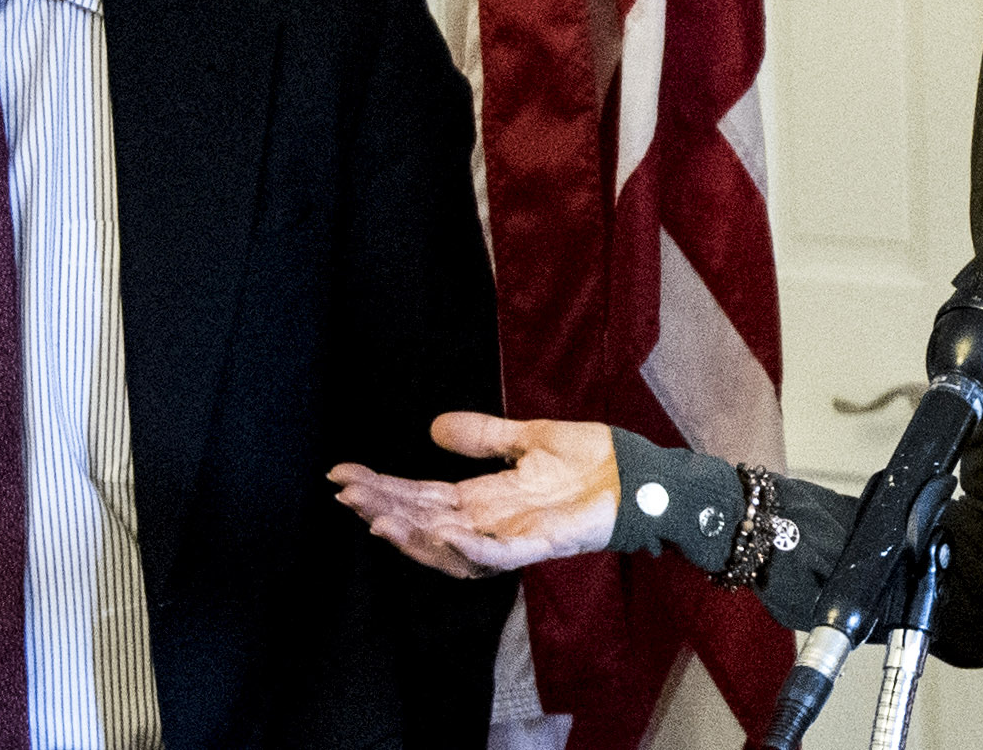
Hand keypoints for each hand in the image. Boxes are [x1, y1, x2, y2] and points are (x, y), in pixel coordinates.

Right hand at [328, 414, 621, 579]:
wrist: (639, 475)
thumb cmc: (592, 461)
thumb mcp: (527, 438)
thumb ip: (483, 437)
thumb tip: (433, 427)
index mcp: (485, 498)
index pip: (421, 496)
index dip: (383, 488)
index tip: (344, 475)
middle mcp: (491, 522)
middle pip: (425, 521)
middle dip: (384, 509)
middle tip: (347, 495)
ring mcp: (513, 537)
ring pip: (449, 547)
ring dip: (413, 536)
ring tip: (378, 520)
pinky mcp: (540, 545)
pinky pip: (495, 556)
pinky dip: (466, 547)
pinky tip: (440, 532)